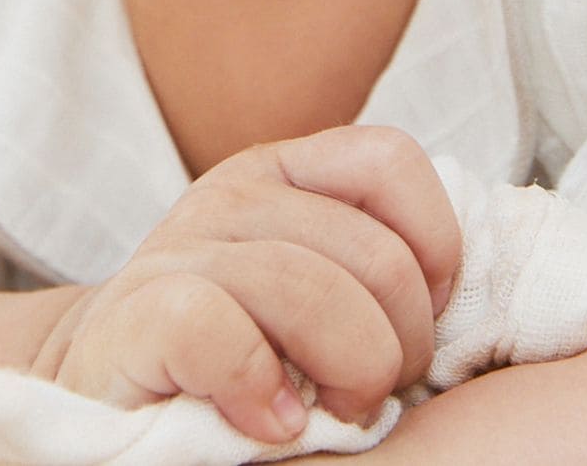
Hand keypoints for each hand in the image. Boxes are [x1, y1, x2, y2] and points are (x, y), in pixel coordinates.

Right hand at [29, 124, 461, 442]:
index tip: (419, 321)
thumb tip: (478, 292)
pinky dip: (258, 388)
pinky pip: (220, 330)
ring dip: (343, 377)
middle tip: (369, 396)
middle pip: (375, 255)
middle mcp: (232, 196)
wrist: (109, 388)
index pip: (393, 162)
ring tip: (323, 419)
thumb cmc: (239, 351)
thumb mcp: (312, 283)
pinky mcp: (135, 318)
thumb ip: (373, 261)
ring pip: (309, 290)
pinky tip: (268, 424)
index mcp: (283, 173)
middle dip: (398, 347)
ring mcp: (178, 251)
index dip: (433, 251)